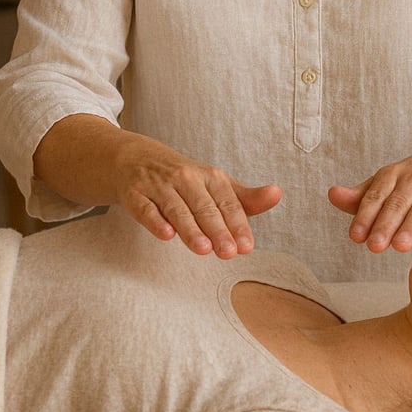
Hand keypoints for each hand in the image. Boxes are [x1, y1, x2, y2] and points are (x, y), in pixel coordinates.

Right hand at [114, 135, 281, 258]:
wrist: (135, 158)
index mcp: (209, 176)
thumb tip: (276, 194)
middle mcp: (185, 178)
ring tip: (203, 249)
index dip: (238, 224)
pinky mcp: (135, 194)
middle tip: (229, 253)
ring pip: (177, 209)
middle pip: (204, 207)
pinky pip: (145, 209)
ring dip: (190, 229)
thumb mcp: (215, 184)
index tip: (246, 246)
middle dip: (218, 230)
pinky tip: (166, 234)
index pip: (227, 202)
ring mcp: (159, 185)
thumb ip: (245, 197)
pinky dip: (155, 221)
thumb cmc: (183, 179)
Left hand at [328, 138, 411, 252]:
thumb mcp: (388, 182)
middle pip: (397, 203)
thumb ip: (361, 196)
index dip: (365, 216)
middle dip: (385, 225)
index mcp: (392, 174)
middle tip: (375, 246)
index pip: (375, 196)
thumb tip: (332, 195)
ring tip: (400, 246)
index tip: (356, 236)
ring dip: (410, 226)